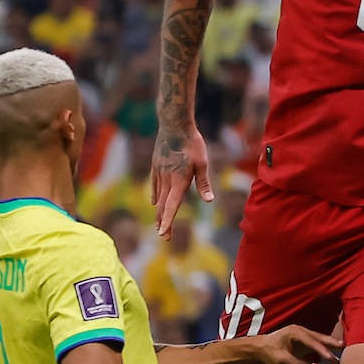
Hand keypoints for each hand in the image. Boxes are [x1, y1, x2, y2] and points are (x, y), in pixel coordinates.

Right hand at [150, 123, 213, 237]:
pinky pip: (154, 185)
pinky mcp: (155, 165)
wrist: (174, 125)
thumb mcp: (203, 164)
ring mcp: (158, 172)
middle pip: (163, 205)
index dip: (168, 221)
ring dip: (158, 212)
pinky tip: (154, 202)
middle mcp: (166, 179)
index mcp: (178, 181)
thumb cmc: (192, 144)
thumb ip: (204, 184)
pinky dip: (155, 196)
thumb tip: (209, 201)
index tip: (164, 234)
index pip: (172, 206)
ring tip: (159, 225)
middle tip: (164, 237)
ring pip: (158, 196)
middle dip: (164, 222)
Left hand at [235, 326, 340, 363]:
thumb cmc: (269, 352)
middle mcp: (300, 330)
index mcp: (295, 332)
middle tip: (344, 347)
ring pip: (319, 339)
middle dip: (331, 343)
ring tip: (342, 347)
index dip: (322, 350)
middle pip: (319, 337)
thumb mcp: (283, 361)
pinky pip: (316, 342)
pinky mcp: (303, 339)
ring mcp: (302, 334)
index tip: (331, 358)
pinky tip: (333, 350)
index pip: (312, 342)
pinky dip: (325, 346)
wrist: (258, 348)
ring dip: (330, 344)